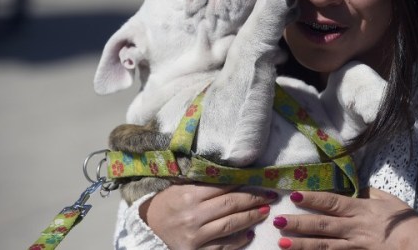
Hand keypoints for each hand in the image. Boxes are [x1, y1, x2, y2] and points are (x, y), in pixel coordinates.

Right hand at [140, 183, 277, 249]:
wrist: (147, 228)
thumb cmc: (168, 203)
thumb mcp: (182, 187)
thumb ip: (205, 182)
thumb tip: (234, 175)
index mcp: (190, 195)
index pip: (224, 187)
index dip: (245, 183)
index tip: (260, 180)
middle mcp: (193, 215)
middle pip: (231, 205)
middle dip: (254, 199)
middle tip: (269, 196)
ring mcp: (195, 236)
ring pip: (230, 225)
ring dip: (251, 217)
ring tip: (264, 211)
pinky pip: (223, 247)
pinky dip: (238, 240)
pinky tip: (249, 233)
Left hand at [272, 187, 417, 248]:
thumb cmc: (407, 222)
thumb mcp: (389, 201)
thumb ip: (369, 194)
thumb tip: (356, 189)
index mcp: (362, 209)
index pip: (333, 202)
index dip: (313, 199)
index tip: (294, 195)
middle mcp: (356, 228)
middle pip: (323, 225)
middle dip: (299, 223)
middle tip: (277, 220)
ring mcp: (356, 247)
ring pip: (324, 246)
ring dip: (301, 245)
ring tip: (282, 243)